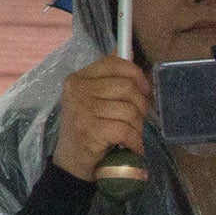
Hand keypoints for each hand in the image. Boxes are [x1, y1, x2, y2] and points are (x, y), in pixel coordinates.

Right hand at [51, 56, 152, 181]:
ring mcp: (83, 110)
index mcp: (78, 79)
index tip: (144, 88)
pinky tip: (132, 147)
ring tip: (131, 135)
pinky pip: (126, 130)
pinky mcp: (91, 130)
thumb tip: (129, 51)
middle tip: (137, 120)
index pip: (113, 63)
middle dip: (140, 106)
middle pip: (126, 87)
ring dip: (137, 127)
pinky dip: (135, 142)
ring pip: (130, 110)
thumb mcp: (93, 99)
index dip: (135, 73)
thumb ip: (108, 77)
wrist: (71, 163)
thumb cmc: (87, 129)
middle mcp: (78, 90)